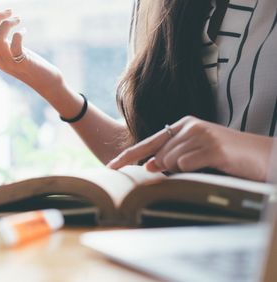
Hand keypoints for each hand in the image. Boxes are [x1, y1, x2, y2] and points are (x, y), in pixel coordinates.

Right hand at [0, 10, 64, 99]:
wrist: (45, 82)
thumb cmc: (28, 64)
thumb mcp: (8, 51)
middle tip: (9, 11)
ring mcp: (8, 62)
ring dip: (7, 23)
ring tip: (18, 19)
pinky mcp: (22, 62)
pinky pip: (15, 45)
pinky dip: (18, 33)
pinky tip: (24, 30)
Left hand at [108, 116, 272, 180]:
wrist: (262, 156)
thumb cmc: (227, 157)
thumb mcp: (196, 155)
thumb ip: (172, 158)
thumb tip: (148, 166)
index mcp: (183, 125)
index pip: (149, 142)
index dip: (128, 155)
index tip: (111, 167)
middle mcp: (190, 126)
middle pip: (159, 154)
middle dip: (164, 168)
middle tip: (185, 168)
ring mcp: (201, 135)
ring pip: (171, 160)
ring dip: (182, 170)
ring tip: (204, 165)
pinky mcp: (213, 147)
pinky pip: (187, 164)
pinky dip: (192, 170)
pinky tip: (209, 165)